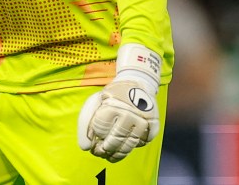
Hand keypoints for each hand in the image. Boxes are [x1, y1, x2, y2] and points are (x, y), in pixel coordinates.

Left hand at [77, 43, 160, 161]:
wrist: (137, 83)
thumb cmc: (112, 95)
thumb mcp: (94, 102)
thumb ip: (85, 124)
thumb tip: (85, 147)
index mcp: (112, 106)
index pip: (100, 131)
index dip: (93, 139)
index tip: (92, 142)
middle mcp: (129, 114)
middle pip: (114, 142)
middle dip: (103, 151)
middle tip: (99, 153)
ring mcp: (143, 121)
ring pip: (128, 147)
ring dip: (116, 155)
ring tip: (109, 156)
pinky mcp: (153, 126)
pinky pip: (141, 144)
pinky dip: (132, 147)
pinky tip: (124, 145)